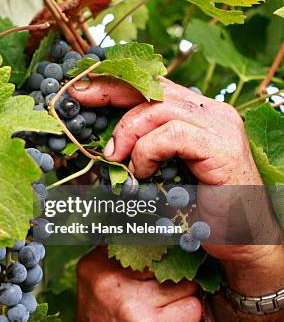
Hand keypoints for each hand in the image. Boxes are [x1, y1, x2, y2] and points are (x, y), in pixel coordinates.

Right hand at [66, 247, 201, 321]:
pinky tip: (173, 320)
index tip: (170, 246)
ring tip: (167, 303)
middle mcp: (111, 283)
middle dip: (173, 272)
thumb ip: (117, 250)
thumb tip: (154, 226)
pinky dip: (189, 314)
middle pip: (167, 261)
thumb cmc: (100, 311)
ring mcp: (132, 305)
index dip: (161, 246)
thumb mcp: (95, 276)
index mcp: (96, 265)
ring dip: (184, 293)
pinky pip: (192, 308)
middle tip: (166, 283)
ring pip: (185, 283)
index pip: (142, 240)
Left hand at [68, 76, 280, 263]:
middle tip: (80, 99)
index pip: (152, 86)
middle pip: (153, 87)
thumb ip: (142, 150)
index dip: (116, 84)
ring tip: (114, 158)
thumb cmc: (198, 207)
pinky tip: (142, 172)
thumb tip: (102, 146)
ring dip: (126, 131)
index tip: (82, 88)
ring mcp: (219, 125)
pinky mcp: (221, 146)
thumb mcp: (162, 171)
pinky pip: (171, 135)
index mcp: (196, 113)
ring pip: (158, 108)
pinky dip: (147, 152)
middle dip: (111, 91)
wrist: (242, 237)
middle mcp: (210, 111)